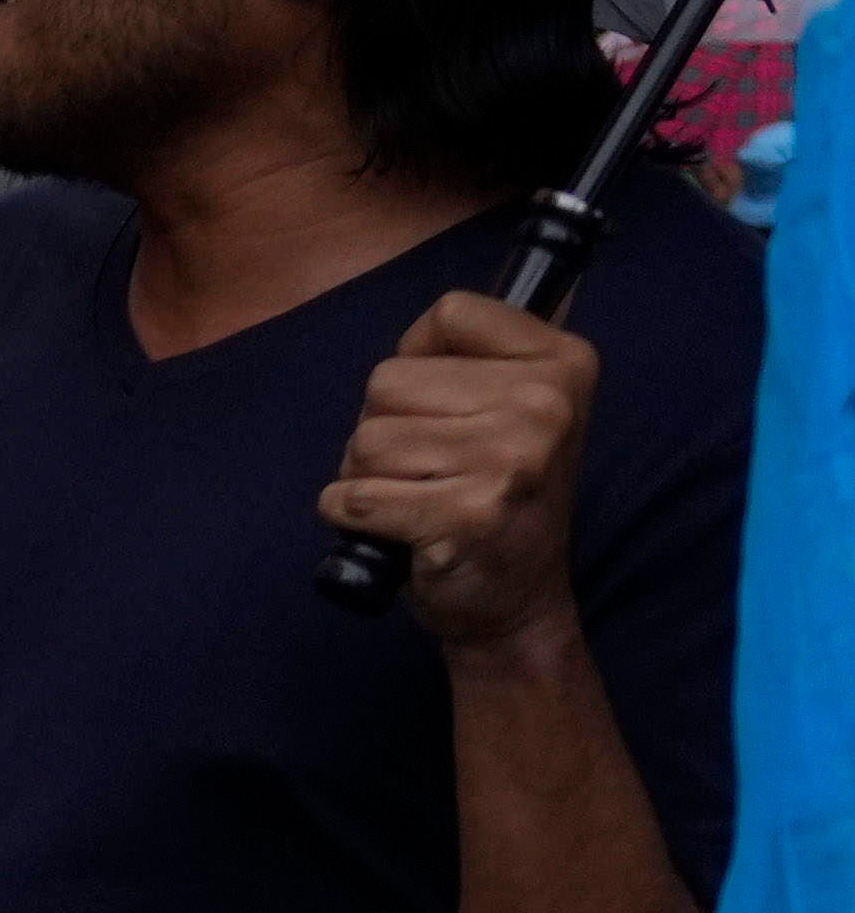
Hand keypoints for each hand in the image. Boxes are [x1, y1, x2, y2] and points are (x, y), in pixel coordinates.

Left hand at [326, 289, 599, 652]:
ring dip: (366, 475)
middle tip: (430, 468)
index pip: (451, 313)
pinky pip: (352, 496)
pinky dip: (350, 516)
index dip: (420, 358)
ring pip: (365, 440)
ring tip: (417, 498)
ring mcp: (509, 460)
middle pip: (388, 379)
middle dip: (383, 426)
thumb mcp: (512, 408)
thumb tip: (413, 340)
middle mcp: (546, 404)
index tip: (446, 404)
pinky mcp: (463, 516)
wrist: (518, 599)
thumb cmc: (496, 494)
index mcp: (563, 362)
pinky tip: (396, 529)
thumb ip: (465, 358)